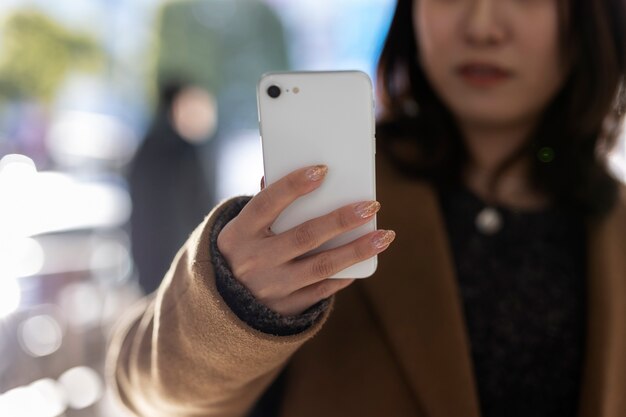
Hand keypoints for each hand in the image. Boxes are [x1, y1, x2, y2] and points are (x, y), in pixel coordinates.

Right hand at [217, 165, 394, 315]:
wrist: (222, 305)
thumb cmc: (242, 251)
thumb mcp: (242, 229)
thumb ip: (267, 205)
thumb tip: (305, 176)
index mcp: (238, 234)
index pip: (266, 204)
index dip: (293, 186)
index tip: (322, 170)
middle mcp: (254, 261)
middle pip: (304, 236)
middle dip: (341, 219)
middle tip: (371, 205)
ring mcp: (271, 287)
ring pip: (321, 266)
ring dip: (356, 250)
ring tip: (384, 236)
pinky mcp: (286, 307)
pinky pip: (322, 289)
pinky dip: (345, 274)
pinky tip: (365, 260)